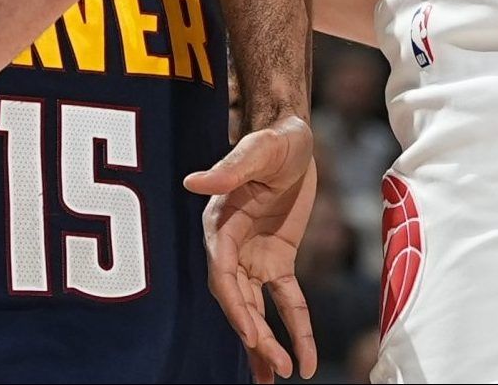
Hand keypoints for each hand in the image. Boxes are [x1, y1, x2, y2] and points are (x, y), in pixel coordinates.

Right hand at [185, 116, 318, 382]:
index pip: (223, 275)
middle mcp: (231, 249)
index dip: (235, 306)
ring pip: (257, 310)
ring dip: (265, 345)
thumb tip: (193, 182)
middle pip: (238, 301)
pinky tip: (304, 361)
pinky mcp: (277, 262)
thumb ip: (230, 169)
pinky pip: (286, 302)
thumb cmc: (273, 140)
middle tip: (275, 367)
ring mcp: (254, 259)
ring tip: (277, 377)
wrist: (293, 137)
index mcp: (220, 227)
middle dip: (254, 336)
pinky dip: (295, 330)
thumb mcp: (258, 151)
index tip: (251, 334)